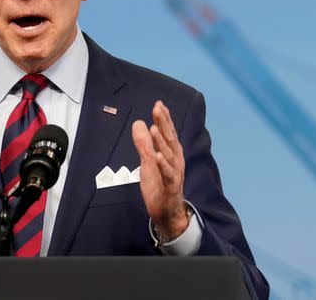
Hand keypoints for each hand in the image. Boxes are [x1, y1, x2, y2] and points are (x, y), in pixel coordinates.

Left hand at [131, 101, 188, 239]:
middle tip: (157, 108)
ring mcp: (174, 173)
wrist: (167, 211)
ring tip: (154, 129)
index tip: (159, 104)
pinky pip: (168, 174)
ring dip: (162, 142)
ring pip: (168, 155)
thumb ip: (144, 143)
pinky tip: (157, 156)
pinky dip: (163, 165)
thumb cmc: (159, 183)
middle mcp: (176, 160)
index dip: (164, 119)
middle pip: (170, 139)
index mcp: (171, 153)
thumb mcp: (148, 161)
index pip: (168, 132)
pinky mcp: (170, 186)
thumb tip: (139, 123)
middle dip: (164, 123)